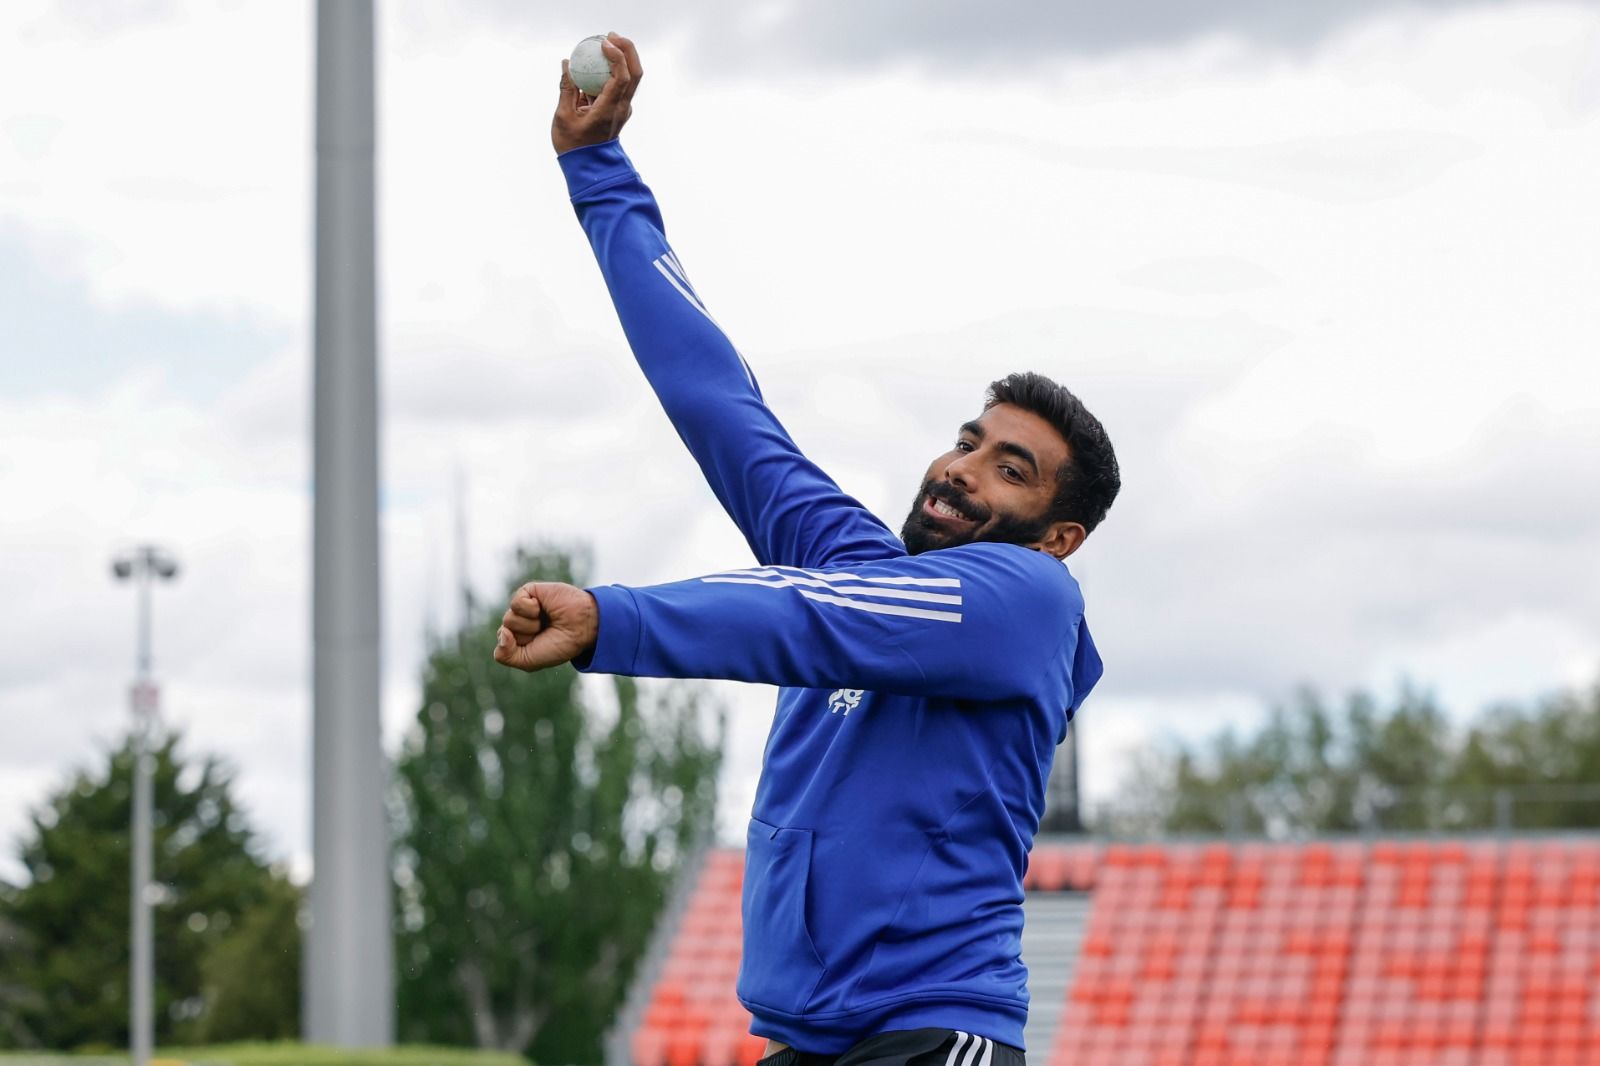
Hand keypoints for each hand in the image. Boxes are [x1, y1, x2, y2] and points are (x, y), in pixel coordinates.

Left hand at [493, 581, 599, 671]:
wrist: (582, 626)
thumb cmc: (560, 645)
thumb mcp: (529, 661)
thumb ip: (505, 655)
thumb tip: (502, 631)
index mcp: (519, 638)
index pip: (502, 646)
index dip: (520, 649)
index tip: (541, 646)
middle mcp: (520, 622)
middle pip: (503, 631)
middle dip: (525, 636)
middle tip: (545, 632)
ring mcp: (523, 607)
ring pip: (508, 619)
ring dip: (530, 624)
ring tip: (546, 620)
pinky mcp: (528, 591)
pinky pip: (516, 603)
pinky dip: (531, 609)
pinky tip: (543, 607)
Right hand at [552, 32, 642, 154]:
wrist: (587, 167)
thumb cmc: (573, 146)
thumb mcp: (563, 116)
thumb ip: (566, 88)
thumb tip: (566, 64)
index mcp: (610, 110)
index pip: (622, 77)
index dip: (617, 56)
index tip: (604, 43)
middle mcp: (621, 107)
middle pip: (635, 73)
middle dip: (627, 50)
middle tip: (610, 36)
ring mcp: (622, 108)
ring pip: (629, 78)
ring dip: (619, 58)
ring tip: (600, 45)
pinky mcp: (617, 108)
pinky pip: (616, 85)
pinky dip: (608, 71)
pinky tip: (593, 64)